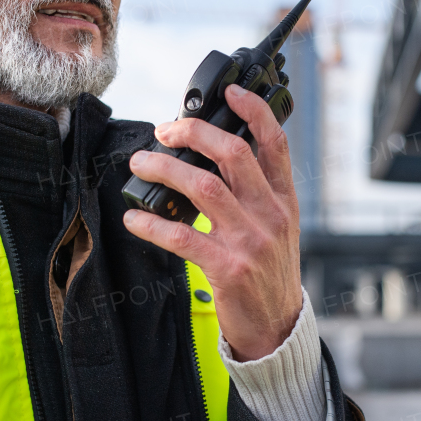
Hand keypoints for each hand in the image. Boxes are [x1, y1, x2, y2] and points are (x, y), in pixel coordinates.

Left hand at [124, 84, 303, 360]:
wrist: (278, 328)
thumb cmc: (269, 274)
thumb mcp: (277, 229)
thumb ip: (257, 194)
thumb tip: (215, 158)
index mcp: (284, 201)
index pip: (275, 144)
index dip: (254, 112)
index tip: (231, 92)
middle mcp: (271, 215)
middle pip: (234, 154)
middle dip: (194, 133)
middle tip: (164, 131)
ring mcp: (251, 241)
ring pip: (204, 187)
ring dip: (166, 170)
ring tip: (141, 165)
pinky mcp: (228, 268)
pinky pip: (183, 236)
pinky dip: (153, 224)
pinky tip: (136, 218)